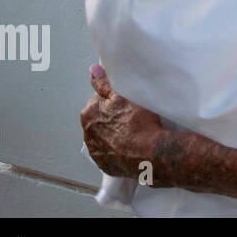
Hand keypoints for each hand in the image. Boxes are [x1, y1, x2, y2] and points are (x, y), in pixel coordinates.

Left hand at [80, 65, 168, 182]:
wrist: (149, 153)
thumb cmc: (138, 123)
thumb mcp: (123, 95)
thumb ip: (105, 83)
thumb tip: (93, 71)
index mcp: (89, 114)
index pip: (97, 101)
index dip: (112, 100)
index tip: (124, 103)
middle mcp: (87, 133)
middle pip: (99, 119)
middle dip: (110, 117)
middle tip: (130, 116)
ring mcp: (96, 151)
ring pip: (103, 136)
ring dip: (113, 133)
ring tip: (132, 132)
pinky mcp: (105, 164)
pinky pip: (109, 153)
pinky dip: (116, 149)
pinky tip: (129, 145)